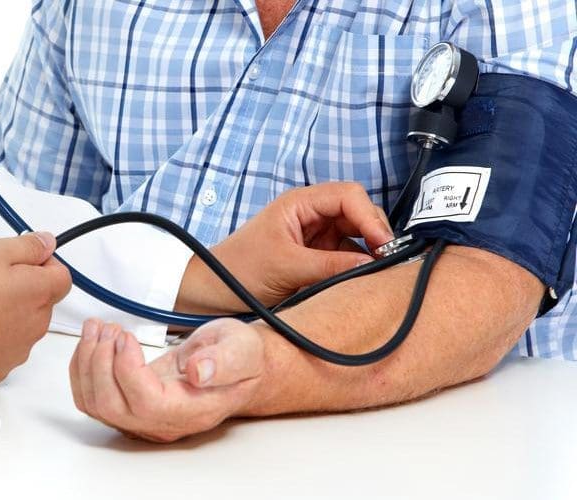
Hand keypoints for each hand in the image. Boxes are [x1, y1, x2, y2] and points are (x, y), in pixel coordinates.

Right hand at [0, 232, 71, 390]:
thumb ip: (27, 246)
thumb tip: (47, 243)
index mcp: (39, 293)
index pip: (63, 276)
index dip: (43, 264)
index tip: (22, 260)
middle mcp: (37, 324)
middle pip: (42, 301)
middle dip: (23, 288)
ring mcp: (20, 349)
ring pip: (24, 324)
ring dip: (8, 313)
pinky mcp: (0, 367)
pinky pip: (5, 346)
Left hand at [69, 318, 263, 442]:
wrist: (235, 366)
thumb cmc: (239, 358)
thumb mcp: (241, 349)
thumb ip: (224, 361)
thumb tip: (199, 373)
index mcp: (192, 410)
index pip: (145, 402)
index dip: (126, 369)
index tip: (126, 337)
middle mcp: (163, 422)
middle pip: (112, 407)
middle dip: (99, 362)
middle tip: (108, 328)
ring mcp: (143, 419)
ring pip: (95, 404)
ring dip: (86, 363)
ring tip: (98, 328)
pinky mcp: (128, 407)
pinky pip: (92, 399)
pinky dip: (82, 370)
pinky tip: (92, 343)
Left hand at [176, 182, 393, 313]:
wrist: (211, 291)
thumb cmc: (238, 269)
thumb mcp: (287, 267)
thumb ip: (331, 266)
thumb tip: (371, 265)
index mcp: (299, 203)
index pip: (348, 196)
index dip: (370, 217)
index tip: (383, 243)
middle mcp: (310, 215)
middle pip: (358, 213)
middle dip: (375, 233)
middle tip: (387, 260)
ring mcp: (314, 236)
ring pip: (355, 236)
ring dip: (368, 251)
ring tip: (378, 272)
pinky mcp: (314, 257)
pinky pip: (345, 257)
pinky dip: (357, 266)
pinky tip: (362, 279)